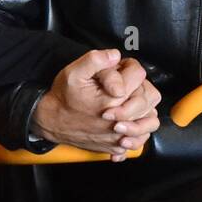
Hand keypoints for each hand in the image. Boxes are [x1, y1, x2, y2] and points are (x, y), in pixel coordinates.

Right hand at [32, 50, 161, 161]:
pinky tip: (128, 122)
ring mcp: (120, 135)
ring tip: (131, 102)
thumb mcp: (74, 72)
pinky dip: (139, 131)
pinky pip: (141, 140)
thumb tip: (115, 55)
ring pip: (150, 120)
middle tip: (124, 84)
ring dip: (144, 109)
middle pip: (150, 96)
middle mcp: (121, 119)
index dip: (129, 66)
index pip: (139, 75)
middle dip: (139, 86)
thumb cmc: (63, 96)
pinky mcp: (116, 145)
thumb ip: (96, 60)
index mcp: (113, 98)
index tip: (120, 68)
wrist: (51, 121)